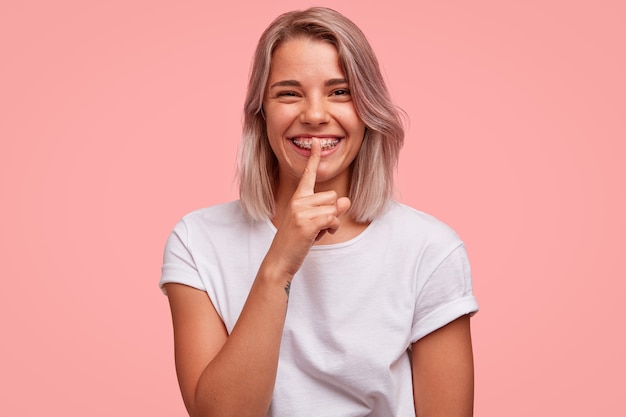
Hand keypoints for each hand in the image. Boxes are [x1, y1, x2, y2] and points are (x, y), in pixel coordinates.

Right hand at [265, 139, 350, 277]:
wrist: (279, 260)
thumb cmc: (296, 242)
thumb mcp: (314, 223)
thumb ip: (329, 210)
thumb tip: (346, 200)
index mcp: (297, 198)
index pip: (308, 175)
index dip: (313, 158)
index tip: (316, 142)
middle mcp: (298, 201)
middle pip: (331, 196)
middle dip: (331, 212)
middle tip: (317, 227)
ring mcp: (301, 211)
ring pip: (334, 208)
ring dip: (332, 223)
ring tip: (316, 232)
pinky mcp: (306, 223)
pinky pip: (332, 219)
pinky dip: (331, 229)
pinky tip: (318, 236)